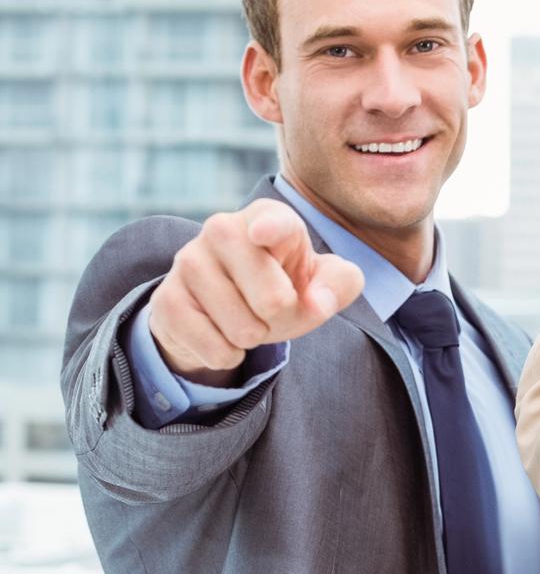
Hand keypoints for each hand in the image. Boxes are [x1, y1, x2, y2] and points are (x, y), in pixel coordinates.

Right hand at [148, 198, 364, 385]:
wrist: (222, 306)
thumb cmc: (282, 284)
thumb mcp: (322, 281)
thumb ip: (340, 284)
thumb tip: (318, 303)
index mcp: (267, 218)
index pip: (272, 222)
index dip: (270, 229)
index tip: (263, 233)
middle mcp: (222, 229)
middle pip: (274, 301)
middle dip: (284, 319)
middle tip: (271, 307)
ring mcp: (188, 262)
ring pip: (244, 330)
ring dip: (254, 337)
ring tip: (245, 316)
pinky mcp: (166, 300)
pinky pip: (216, 350)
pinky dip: (228, 355)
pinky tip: (220, 333)